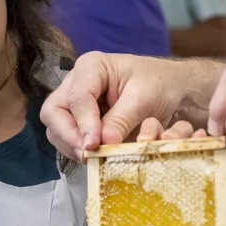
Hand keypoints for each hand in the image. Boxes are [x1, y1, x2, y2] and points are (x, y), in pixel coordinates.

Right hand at [41, 52, 222, 159]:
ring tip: (92, 159)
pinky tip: (95, 157)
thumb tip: (104, 143)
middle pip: (54, 112)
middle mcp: (77, 82)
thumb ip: (122, 119)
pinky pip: (68, 138)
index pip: (77, 97)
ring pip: (56, 127)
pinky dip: (77, 149)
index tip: (94, 145)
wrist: (171, 88)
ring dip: (71, 146)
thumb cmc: (159, 84)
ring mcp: (75, 102)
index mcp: (91, 66)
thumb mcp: (144, 98)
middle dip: (68, 135)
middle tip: (87, 154)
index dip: (83, 123)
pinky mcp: (80, 120)